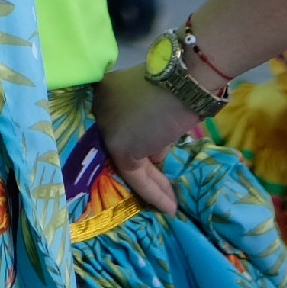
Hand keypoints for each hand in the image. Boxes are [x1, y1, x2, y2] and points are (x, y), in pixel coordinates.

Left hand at [91, 64, 196, 215]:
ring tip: (170, 202)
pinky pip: (138, 176)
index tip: (149, 166)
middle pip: (123, 146)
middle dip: (143, 168)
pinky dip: (155, 193)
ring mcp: (107, 128)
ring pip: (131, 164)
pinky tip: (170, 207)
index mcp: (106, 91)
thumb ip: (148, 126)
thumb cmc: (179, 88)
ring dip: (155, 184)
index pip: (117, 126)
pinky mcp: (121, 149)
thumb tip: (154, 154)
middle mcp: (99, 109)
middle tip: (160, 189)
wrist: (187, 80)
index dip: (135, 147)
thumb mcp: (157, 106)